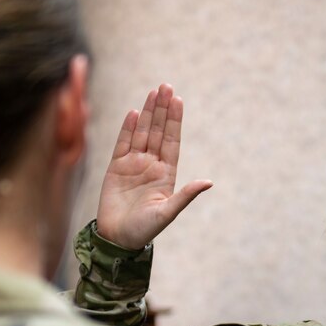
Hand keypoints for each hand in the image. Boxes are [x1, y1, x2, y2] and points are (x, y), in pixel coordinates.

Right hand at [96, 84, 212, 249]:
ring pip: (141, 133)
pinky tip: (134, 112)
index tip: (178, 100)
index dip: (174, 121)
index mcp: (166, 174)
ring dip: (147, 113)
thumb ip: (186, 195)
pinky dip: (128, 128)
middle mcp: (151, 165)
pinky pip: (122, 143)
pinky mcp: (116, 167)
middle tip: (166, 86)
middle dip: (162, 109)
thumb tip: (208, 182)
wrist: (117, 238)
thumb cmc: (144, 229)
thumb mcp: (168, 212)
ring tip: (153, 92)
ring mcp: (133, 164)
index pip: (172, 141)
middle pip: (157, 131)